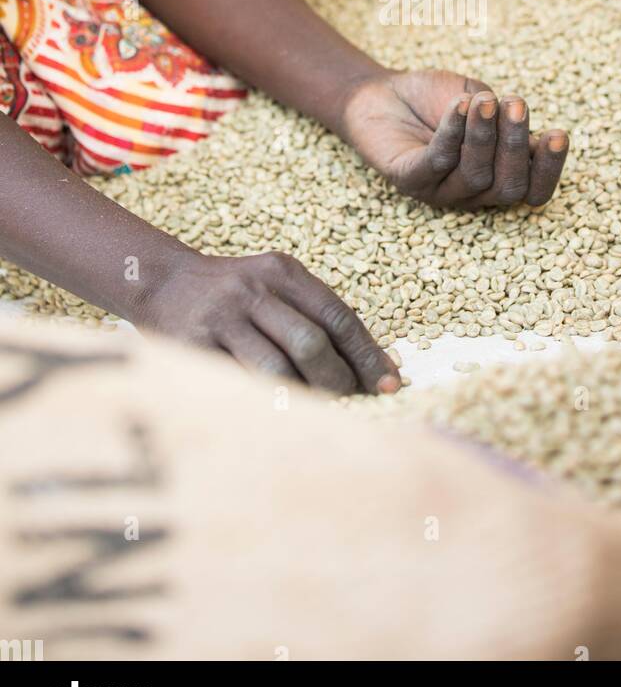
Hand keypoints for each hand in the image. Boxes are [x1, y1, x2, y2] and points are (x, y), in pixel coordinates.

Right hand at [143, 250, 400, 395]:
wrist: (163, 282)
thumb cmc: (236, 294)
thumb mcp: (276, 286)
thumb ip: (316, 316)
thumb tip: (377, 365)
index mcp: (282, 272)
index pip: (338, 316)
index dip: (368, 355)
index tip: (391, 384)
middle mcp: (253, 290)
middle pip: (310, 343)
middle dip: (338, 380)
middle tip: (352, 401)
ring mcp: (222, 318)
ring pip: (275, 369)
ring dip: (304, 397)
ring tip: (319, 411)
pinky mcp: (194, 345)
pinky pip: (239, 382)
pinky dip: (265, 402)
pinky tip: (281, 414)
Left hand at [342, 69, 568, 208]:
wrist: (382, 92)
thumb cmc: (437, 98)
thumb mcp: (480, 100)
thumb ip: (503, 114)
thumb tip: (523, 122)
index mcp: (498, 175)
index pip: (533, 189)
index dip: (549, 169)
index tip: (559, 134)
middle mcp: (472, 191)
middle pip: (507, 187)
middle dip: (516, 145)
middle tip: (516, 105)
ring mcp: (440, 190)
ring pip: (474, 175)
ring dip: (483, 134)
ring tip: (484, 100)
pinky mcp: (408, 179)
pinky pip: (436, 162)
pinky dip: (452, 133)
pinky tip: (459, 106)